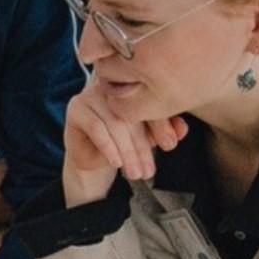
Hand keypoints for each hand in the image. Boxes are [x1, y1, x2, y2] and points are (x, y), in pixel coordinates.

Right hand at [62, 84, 186, 204]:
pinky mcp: (76, 107)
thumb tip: (183, 128)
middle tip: (148, 170)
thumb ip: (163, 132)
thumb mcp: (146, 139)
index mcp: (133, 86)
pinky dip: (108, 147)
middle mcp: (112, 86)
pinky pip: (96, 127)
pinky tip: (116, 162)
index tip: (170, 146)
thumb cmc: (120, 144)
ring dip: (127, 151)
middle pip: (132, 116)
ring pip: (115, 124)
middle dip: (142, 146)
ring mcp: (92, 94)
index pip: (150, 103)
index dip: (161, 125)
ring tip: (134, 172)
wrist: (91, 157)